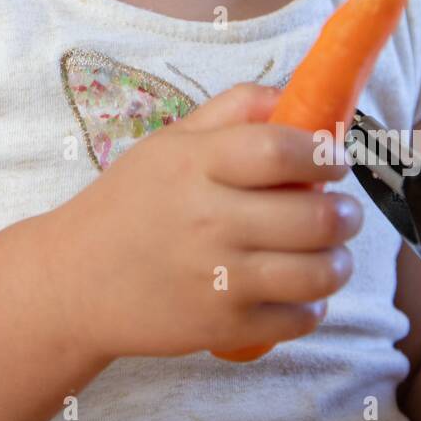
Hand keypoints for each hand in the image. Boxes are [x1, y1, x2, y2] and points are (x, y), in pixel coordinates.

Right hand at [42, 81, 363, 362]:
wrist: (73, 281)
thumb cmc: (128, 204)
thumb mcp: (169, 143)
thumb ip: (233, 110)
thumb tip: (292, 94)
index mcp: (195, 165)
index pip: (283, 151)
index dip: (324, 154)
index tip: (333, 160)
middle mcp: (209, 219)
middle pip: (316, 216)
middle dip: (347, 213)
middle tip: (344, 210)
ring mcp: (217, 278)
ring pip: (319, 273)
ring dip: (339, 261)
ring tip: (331, 253)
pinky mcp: (222, 326)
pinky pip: (299, 318)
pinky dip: (313, 305)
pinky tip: (299, 291)